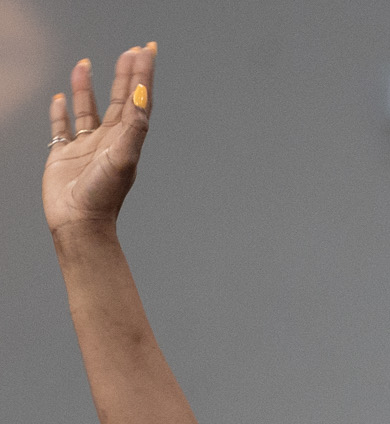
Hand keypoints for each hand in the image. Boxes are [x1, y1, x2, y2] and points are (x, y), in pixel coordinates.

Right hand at [43, 44, 155, 236]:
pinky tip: (60, 98)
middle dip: (124, 76)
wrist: (79, 223)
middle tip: (130, 51)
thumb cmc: (103, 195)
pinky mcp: (64, 155)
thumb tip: (142, 95)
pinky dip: (61, 112)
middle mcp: (108, 142)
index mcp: (126, 140)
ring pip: (87, 109)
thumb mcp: (123, 158)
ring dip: (86, 86)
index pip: (137, 100)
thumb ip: (134, 127)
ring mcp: (86, 147)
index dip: (143, 75)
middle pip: (118, 101)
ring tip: (85, 62)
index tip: (146, 51)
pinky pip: (62, 127)